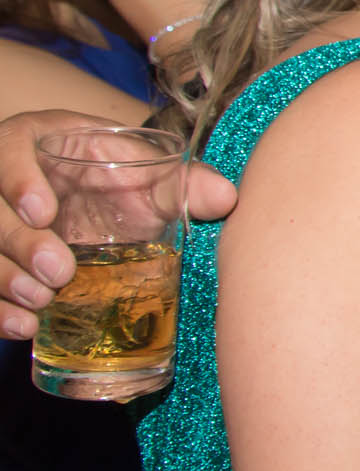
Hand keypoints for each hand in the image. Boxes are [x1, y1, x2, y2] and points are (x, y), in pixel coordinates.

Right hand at [0, 109, 235, 340]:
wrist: (90, 193)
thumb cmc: (113, 176)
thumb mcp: (141, 170)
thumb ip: (179, 183)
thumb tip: (226, 199)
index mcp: (33, 145)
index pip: (8, 153)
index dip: (18, 181)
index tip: (44, 211)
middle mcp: (2, 184)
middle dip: (21, 245)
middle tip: (60, 272)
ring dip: (6, 280)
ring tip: (41, 301)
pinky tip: (23, 326)